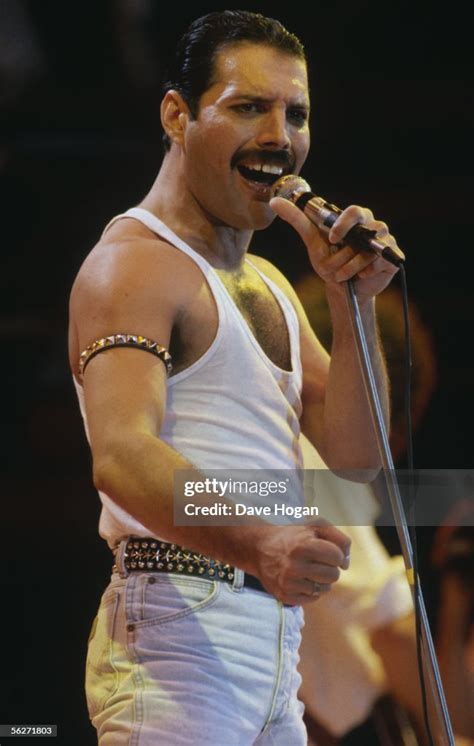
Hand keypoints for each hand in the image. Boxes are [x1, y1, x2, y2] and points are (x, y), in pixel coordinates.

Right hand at [251, 521, 350, 605]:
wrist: (260, 548)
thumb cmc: (294, 536)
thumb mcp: (316, 526)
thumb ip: (339, 539)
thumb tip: (346, 564)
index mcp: (303, 545)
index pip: (337, 557)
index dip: (336, 554)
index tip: (327, 551)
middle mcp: (295, 565)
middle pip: (333, 575)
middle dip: (330, 568)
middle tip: (317, 561)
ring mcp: (288, 583)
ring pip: (325, 589)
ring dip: (322, 580)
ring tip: (308, 569)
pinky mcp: (284, 595)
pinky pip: (313, 598)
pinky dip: (311, 590)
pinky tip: (301, 579)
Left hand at [270, 196, 403, 304]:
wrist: (343, 287)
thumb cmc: (329, 260)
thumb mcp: (311, 241)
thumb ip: (296, 220)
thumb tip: (275, 202)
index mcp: (356, 218)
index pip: (354, 212)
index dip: (344, 224)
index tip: (331, 239)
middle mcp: (373, 227)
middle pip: (366, 230)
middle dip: (346, 252)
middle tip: (335, 263)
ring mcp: (384, 242)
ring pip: (371, 250)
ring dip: (352, 265)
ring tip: (342, 274)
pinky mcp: (392, 258)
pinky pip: (381, 262)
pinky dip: (367, 271)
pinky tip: (360, 276)